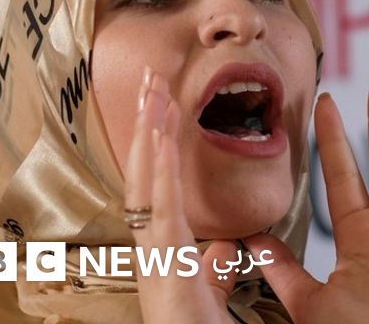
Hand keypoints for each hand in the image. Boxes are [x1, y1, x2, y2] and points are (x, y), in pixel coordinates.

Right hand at [125, 67, 237, 322]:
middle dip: (148, 125)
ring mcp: (151, 255)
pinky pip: (160, 209)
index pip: (155, 183)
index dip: (157, 142)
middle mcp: (148, 247)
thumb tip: (223, 243)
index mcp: (162, 248)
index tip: (161, 104)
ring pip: (147, 182)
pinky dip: (161, 170)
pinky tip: (164, 138)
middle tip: (152, 79)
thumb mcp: (211, 290)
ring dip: (151, 135)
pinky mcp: (163, 266)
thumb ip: (214, 264)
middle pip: (145, 172)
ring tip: (155, 93)